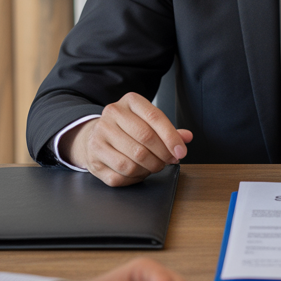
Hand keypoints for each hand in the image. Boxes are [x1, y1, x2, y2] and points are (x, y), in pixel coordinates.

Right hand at [66, 92, 193, 186]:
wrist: (94, 135)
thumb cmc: (127, 129)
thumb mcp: (148, 121)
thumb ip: (168, 130)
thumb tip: (186, 137)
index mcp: (129, 102)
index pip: (155, 117)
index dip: (171, 138)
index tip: (181, 152)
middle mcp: (111, 115)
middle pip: (145, 139)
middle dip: (162, 155)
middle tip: (169, 160)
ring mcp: (99, 137)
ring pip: (132, 161)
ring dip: (149, 168)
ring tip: (154, 166)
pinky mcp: (93, 158)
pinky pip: (120, 175)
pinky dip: (134, 178)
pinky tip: (139, 172)